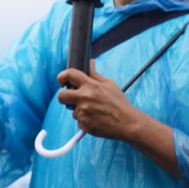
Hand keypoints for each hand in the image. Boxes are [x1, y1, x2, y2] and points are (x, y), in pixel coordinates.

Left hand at [57, 62, 179, 177]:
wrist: (127, 123)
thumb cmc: (119, 103)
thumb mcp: (109, 84)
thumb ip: (95, 75)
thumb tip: (90, 63)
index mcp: (91, 85)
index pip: (69, 74)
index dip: (62, 77)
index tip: (62, 82)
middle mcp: (85, 98)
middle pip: (61, 96)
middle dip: (63, 97)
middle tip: (71, 99)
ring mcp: (83, 112)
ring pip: (72, 110)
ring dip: (80, 111)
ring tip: (95, 111)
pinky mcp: (84, 124)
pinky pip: (79, 121)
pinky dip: (85, 121)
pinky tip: (96, 119)